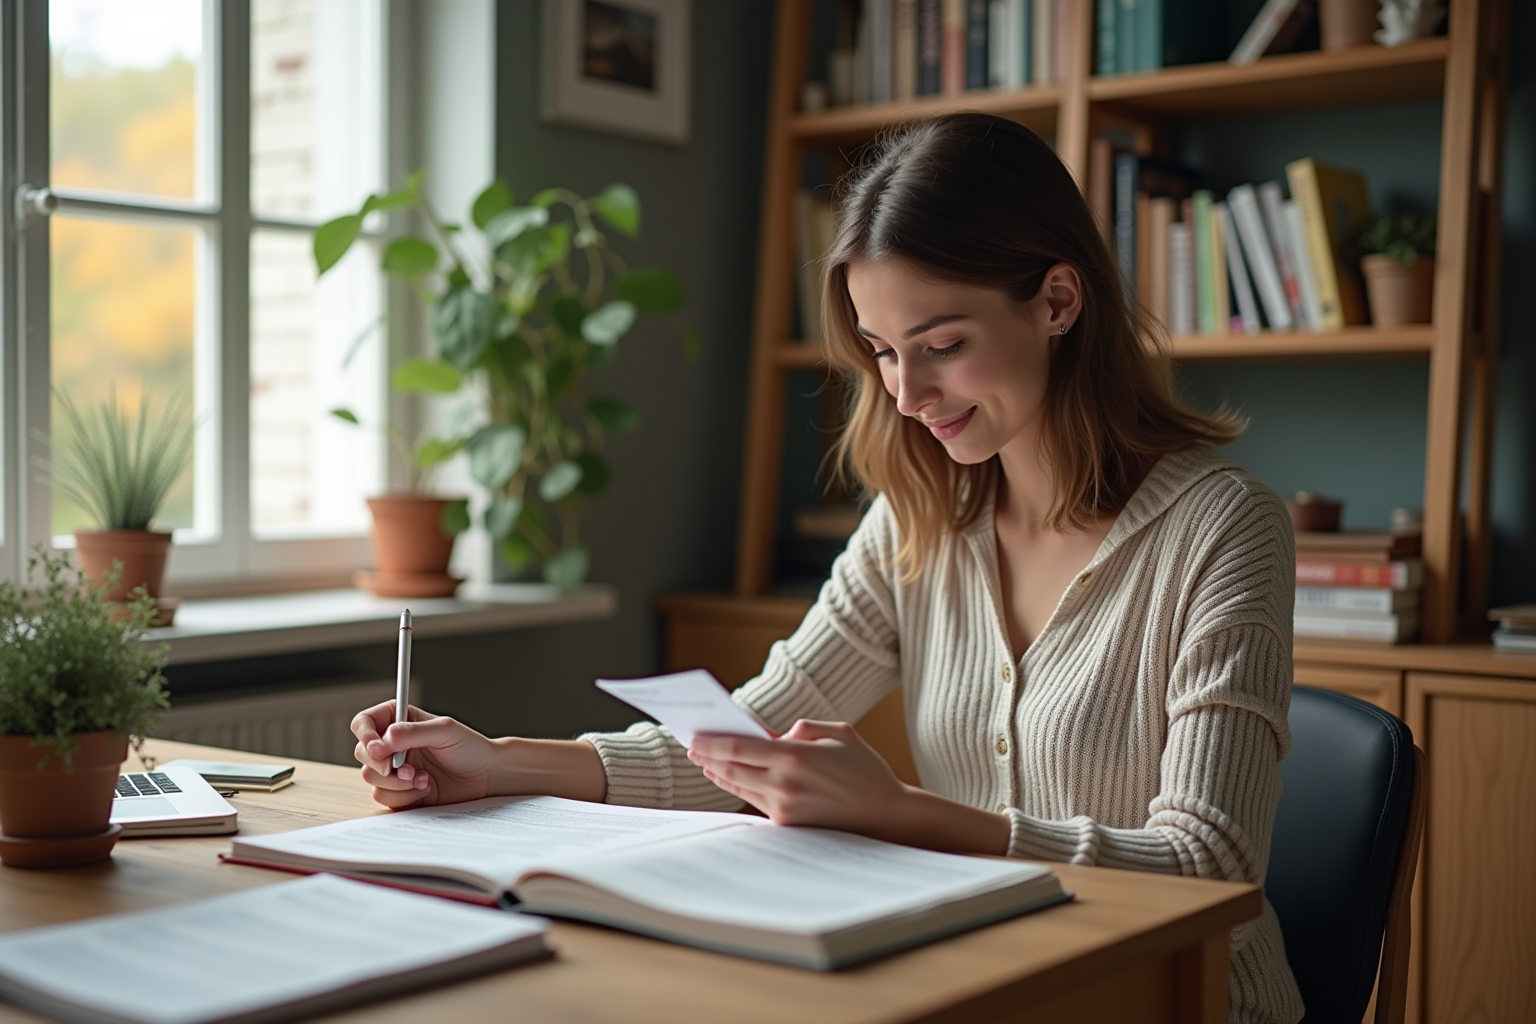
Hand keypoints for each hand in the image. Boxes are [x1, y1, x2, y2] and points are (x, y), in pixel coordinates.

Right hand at [351, 701, 503, 809]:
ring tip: (421, 777)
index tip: (378, 748)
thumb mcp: (444, 731)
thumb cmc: (470, 748)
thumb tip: (384, 738)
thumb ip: (412, 732)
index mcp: (400, 721)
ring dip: (395, 781)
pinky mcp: (401, 792)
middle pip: (362, 752)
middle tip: (397, 767)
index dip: (365, 735)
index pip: (364, 723)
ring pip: (371, 777)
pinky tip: (425, 788)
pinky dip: (403, 795)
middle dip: (379, 763)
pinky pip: (384, 797)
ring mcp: (395, 770)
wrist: (486, 777)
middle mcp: (393, 745)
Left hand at [687, 720, 910, 835]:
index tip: (695, 737)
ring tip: (705, 762)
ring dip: (718, 773)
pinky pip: (755, 802)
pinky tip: (729, 779)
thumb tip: (772, 734)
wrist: (884, 814)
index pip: (739, 748)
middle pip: (732, 768)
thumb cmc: (864, 768)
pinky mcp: (787, 825)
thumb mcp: (839, 733)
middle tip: (693, 747)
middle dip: (708, 757)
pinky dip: (738, 788)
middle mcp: (784, 783)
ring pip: (739, 786)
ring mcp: (784, 807)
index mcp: (795, 756)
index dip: (712, 742)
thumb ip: (802, 728)